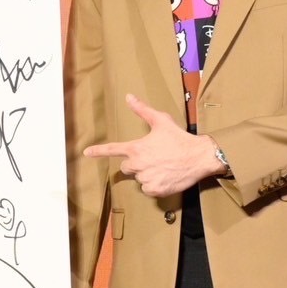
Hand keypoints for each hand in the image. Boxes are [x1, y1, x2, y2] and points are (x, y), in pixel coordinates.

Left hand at [83, 94, 221, 196]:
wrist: (199, 157)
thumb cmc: (180, 138)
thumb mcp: (161, 121)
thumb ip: (142, 110)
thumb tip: (129, 97)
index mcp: (136, 148)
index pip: (113, 150)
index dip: (98, 151)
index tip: (87, 152)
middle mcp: (138, 165)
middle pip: (127, 167)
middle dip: (136, 163)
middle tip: (154, 158)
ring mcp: (146, 179)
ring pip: (139, 179)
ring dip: (148, 174)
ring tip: (164, 166)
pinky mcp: (155, 190)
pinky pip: (148, 189)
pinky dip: (155, 185)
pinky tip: (166, 176)